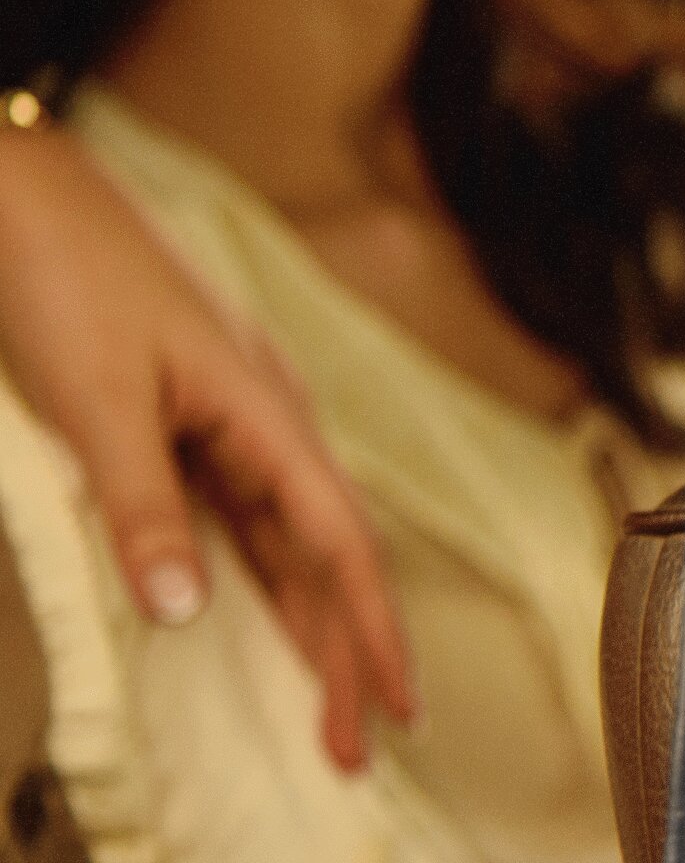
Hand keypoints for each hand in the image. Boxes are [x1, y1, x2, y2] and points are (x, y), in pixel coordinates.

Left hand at [0, 113, 416, 768]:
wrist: (34, 199)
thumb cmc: (74, 279)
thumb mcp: (100, 401)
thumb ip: (144, 507)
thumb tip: (188, 609)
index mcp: (266, 414)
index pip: (339, 543)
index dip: (368, 631)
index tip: (393, 705)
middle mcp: (267, 422)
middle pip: (328, 554)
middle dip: (349, 651)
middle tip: (360, 741)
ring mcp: (234, 423)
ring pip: (291, 542)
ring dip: (311, 622)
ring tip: (328, 700)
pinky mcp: (194, 425)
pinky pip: (245, 518)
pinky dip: (266, 578)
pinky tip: (260, 611)